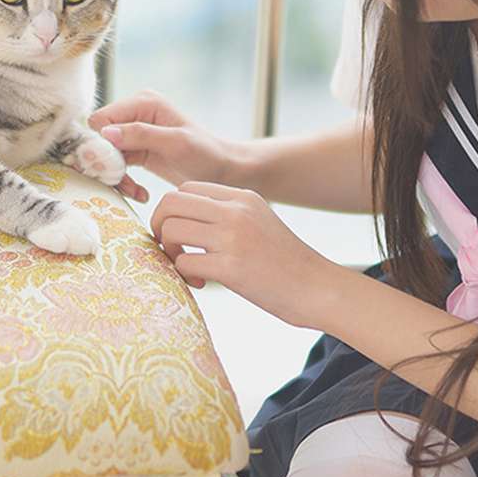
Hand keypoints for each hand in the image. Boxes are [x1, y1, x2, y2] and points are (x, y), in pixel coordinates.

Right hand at [88, 91, 244, 201]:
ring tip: (135, 192)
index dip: (100, 144)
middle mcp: (135, 114)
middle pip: (98, 138)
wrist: (223, 172)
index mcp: (143, 102)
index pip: (101, 119)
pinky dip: (123, 181)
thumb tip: (105, 132)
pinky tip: (139, 193)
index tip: (112, 168)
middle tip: (122, 183)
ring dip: (115, 176)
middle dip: (107, 164)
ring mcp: (134, 133)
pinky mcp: (136, 151)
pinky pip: (116, 166)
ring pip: (104, 155)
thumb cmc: (206, 154)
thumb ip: (140, 135)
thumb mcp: (175, 143)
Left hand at [148, 180, 345, 327]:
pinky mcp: (231, 267)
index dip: (172, 210)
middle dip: (159, 225)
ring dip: (169, 251)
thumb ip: (226, 213)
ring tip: (187, 267)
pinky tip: (201, 282)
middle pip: (170, 202)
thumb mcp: (258, 221)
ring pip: (171, 229)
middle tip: (169, 247)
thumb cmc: (286, 261)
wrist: (318, 288)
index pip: (185, 188)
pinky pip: (183, 262)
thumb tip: (183, 218)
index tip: (178, 232)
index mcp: (242, 196)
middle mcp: (236, 211)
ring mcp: (233, 237)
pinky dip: (183, 274)